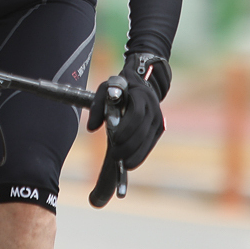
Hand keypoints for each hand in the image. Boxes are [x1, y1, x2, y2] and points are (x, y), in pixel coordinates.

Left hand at [87, 54, 166, 171]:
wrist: (139, 85)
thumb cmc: (119, 89)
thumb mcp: (105, 90)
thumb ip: (97, 107)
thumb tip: (91, 127)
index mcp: (140, 94)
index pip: (136, 114)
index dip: (126, 128)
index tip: (115, 138)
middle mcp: (152, 107)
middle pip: (142, 131)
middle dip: (128, 146)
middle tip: (115, 155)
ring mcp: (157, 119)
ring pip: (148, 140)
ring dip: (135, 154)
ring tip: (122, 163)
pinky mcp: (158, 128)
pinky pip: (150, 145)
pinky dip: (141, 155)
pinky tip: (130, 162)